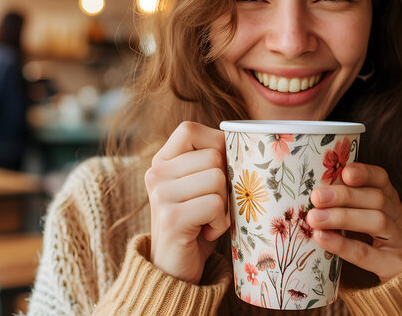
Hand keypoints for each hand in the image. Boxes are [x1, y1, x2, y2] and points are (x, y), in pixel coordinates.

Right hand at [145, 121, 229, 283]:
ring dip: (223, 205)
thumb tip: (246, 141)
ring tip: (207, 220)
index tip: (217, 173)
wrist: (176, 271)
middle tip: (210, 207)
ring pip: (217, 179)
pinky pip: (215, 205)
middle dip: (224, 184)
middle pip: (212, 156)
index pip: (190, 129)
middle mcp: (155, 173)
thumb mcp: (203, 187)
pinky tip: (205, 232)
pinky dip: (220, 222)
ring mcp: (160, 195)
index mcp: (162, 161)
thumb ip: (213, 162)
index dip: (215, 147)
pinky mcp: (171, 218)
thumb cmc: (199, 224)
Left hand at [306, 162, 401, 282]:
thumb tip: (311, 192)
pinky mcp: (394, 265)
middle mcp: (398, 216)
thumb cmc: (371, 240)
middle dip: (345, 196)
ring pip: (377, 222)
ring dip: (343, 217)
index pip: (381, 179)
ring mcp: (400, 241)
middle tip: (316, 196)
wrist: (400, 275)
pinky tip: (322, 238)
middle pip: (377, 199)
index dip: (364, 173)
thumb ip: (344, 203)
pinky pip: (366, 253)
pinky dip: (342, 245)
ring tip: (314, 218)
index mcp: (390, 199)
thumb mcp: (363, 216)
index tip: (345, 172)